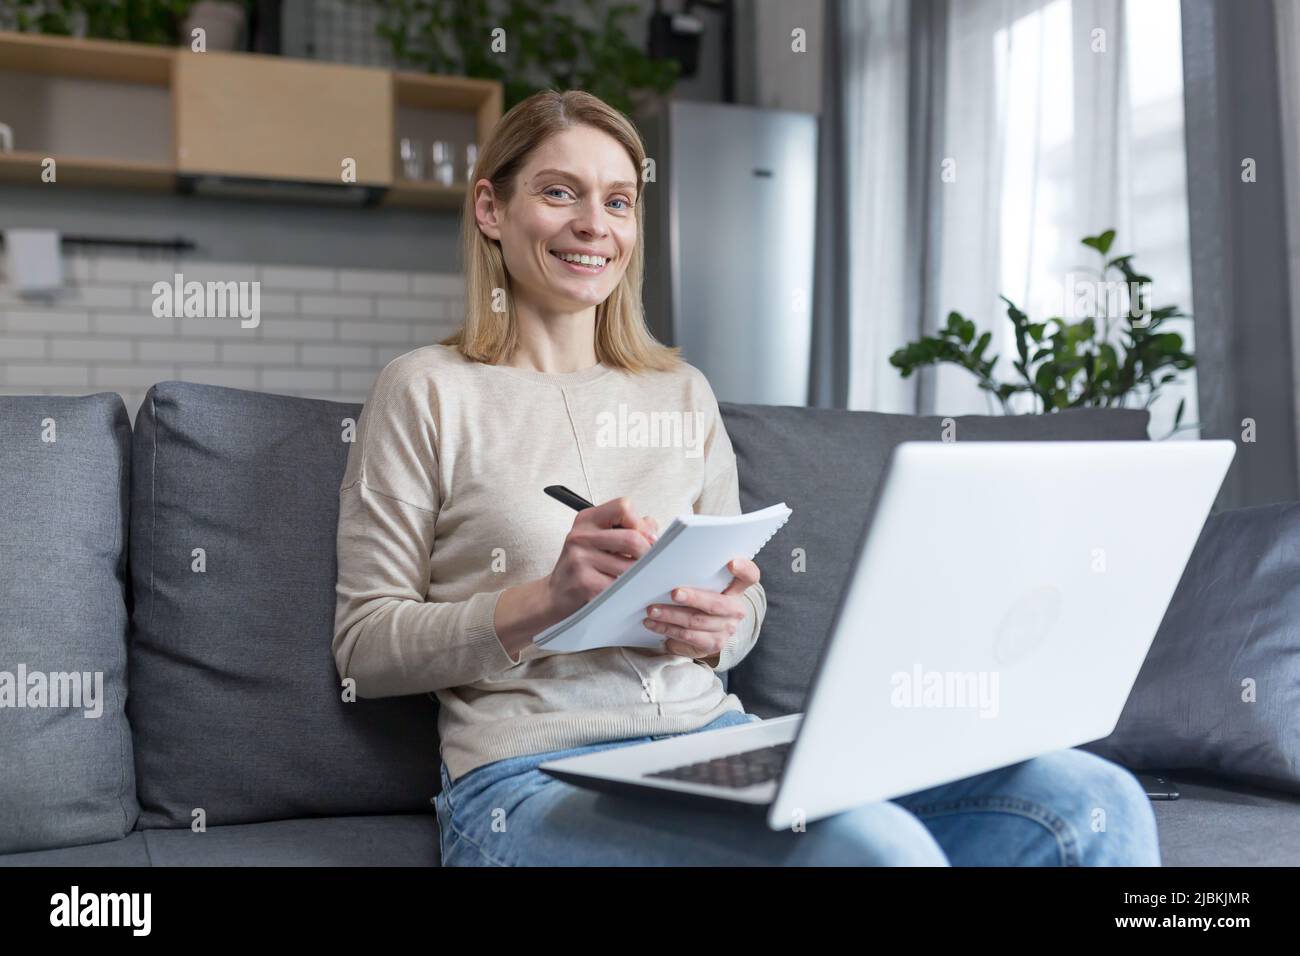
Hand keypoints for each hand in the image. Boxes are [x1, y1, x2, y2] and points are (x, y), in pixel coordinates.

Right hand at [544, 496, 658, 622]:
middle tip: (651, 564)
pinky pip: (620, 587)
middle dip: (648, 554)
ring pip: (630, 566)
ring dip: (640, 576)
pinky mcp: (584, 583)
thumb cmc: (582, 565)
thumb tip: (653, 531)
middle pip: (632, 538)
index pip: (623, 507)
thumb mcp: (598, 539)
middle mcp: (580, 536)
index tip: (647, 539)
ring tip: (636, 579)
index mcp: (587, 519)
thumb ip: (627, 529)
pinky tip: (625, 591)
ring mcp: (580, 559)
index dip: (641, 524)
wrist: (555, 595)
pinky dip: (629, 591)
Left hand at [643, 557, 760, 663]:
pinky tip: (653, 624)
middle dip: (694, 598)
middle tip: (674, 593)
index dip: (743, 569)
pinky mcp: (714, 644)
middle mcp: (736, 609)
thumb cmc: (700, 595)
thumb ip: (693, 568)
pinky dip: (667, 629)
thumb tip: (655, 542)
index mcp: (737, 588)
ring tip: (652, 610)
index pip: (750, 576)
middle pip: (717, 603)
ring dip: (671, 616)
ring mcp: (727, 628)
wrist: (707, 629)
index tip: (731, 563)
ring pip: (697, 621)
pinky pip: (688, 637)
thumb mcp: (702, 581)